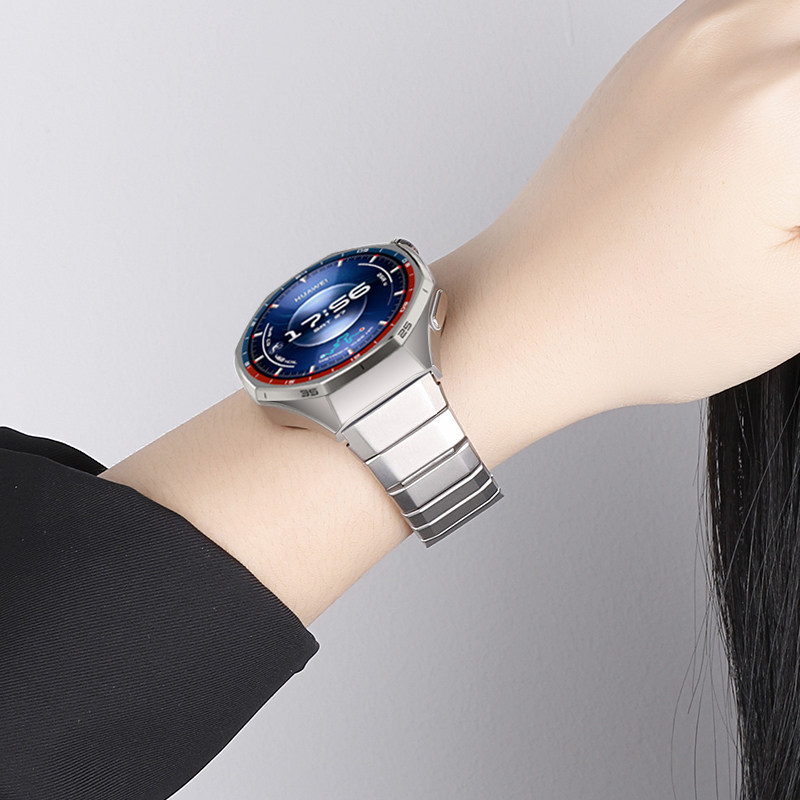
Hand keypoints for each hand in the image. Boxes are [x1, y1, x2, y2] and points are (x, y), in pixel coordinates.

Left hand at [442, 0, 799, 417]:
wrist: (523, 315)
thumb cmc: (628, 322)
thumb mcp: (795, 300)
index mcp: (778, 99)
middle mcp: (729, 38)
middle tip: (789, 211)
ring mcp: (684, 35)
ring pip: (795, 20)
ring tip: (775, 186)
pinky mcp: (654, 53)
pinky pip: (757, 15)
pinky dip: (784, 56)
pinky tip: (770, 131)